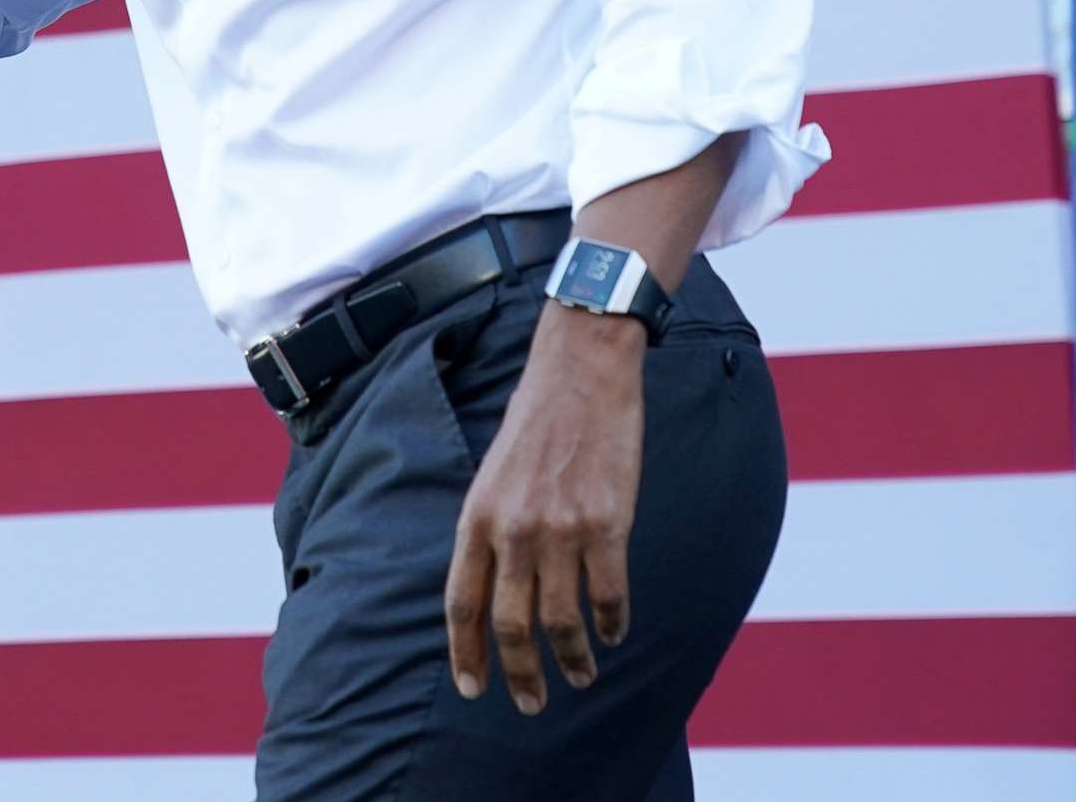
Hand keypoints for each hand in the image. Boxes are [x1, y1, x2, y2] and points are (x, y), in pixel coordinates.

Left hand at [444, 303, 644, 714]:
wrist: (581, 372)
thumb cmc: (537, 421)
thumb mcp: (493, 476)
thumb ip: (491, 531)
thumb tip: (495, 588)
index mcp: (477, 518)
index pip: (461, 603)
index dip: (466, 652)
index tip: (473, 689)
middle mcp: (513, 530)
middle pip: (509, 625)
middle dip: (518, 675)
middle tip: (530, 703)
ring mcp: (560, 529)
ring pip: (561, 621)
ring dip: (571, 659)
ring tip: (580, 676)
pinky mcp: (607, 524)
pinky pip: (608, 595)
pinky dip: (612, 623)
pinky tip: (614, 634)